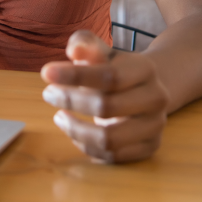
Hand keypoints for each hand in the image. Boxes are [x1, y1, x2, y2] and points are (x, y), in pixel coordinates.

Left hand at [40, 31, 168, 163]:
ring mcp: (155, 125)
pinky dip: (87, 146)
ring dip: (75, 130)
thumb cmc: (116, 67)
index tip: (45, 73)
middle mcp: (156, 98)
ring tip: (58, 117)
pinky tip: (74, 133)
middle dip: (70, 101)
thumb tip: (74, 50)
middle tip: (48, 94)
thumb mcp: (101, 51)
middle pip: (106, 107)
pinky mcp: (150, 147)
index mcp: (145, 69)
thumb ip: (85, 44)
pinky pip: (113, 156)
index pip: (108, 76)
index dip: (75, 76)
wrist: (149, 88)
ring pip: (109, 139)